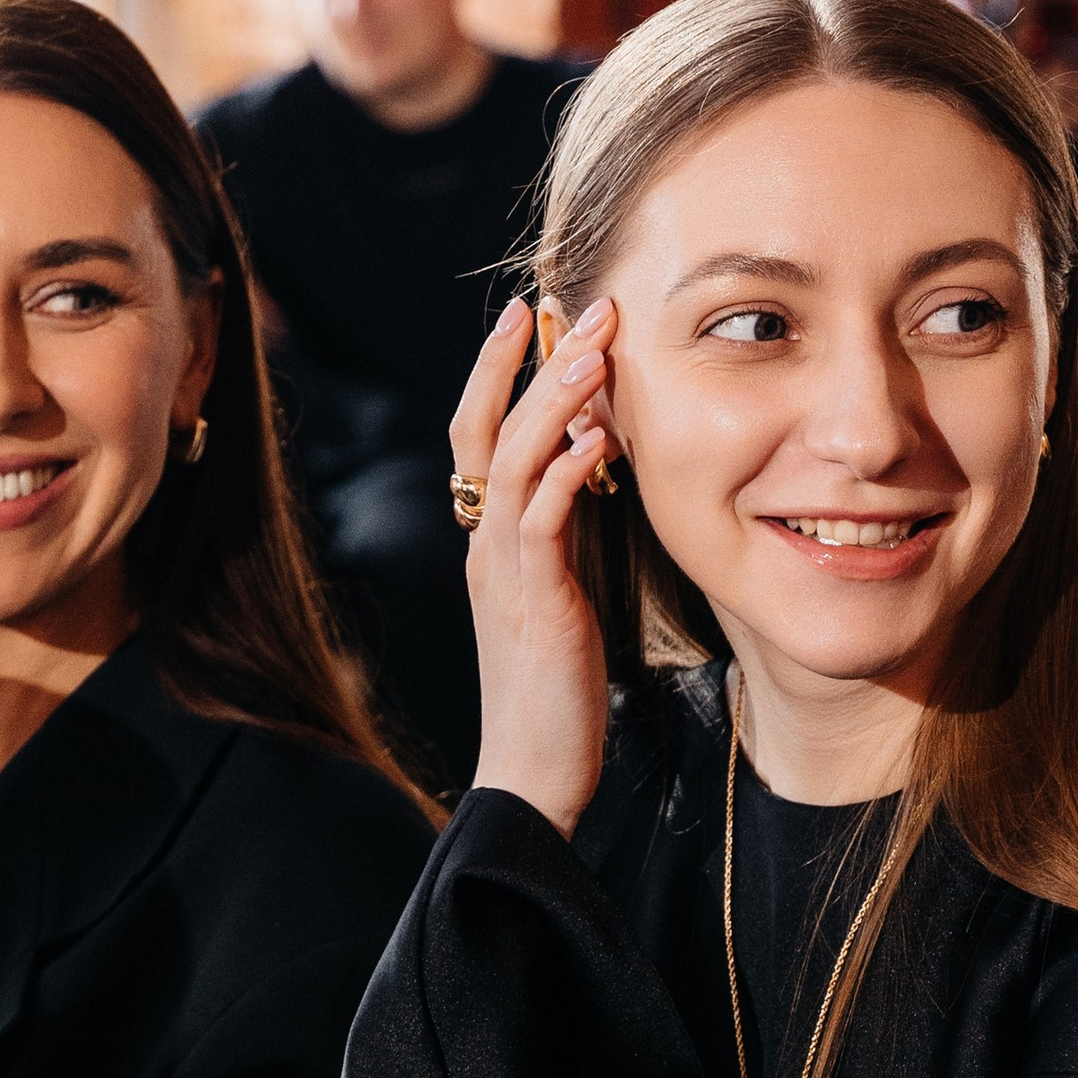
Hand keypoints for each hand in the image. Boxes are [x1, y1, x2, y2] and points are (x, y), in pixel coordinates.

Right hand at [452, 289, 619, 837]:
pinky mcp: (536, 603)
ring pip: (511, 462)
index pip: (482, 436)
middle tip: (567, 303)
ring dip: (552, 400)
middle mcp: (486, 547)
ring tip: (591, 349)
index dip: (500, 371)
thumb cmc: (554, 697)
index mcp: (490, 543)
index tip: (534, 315)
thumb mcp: (560, 598)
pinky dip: (565, 474)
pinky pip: (541, 522)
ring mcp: (504, 573)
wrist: (532, 774)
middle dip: (524, 362)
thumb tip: (590, 474)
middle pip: (484, 430)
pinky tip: (595, 438)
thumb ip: (565, 537)